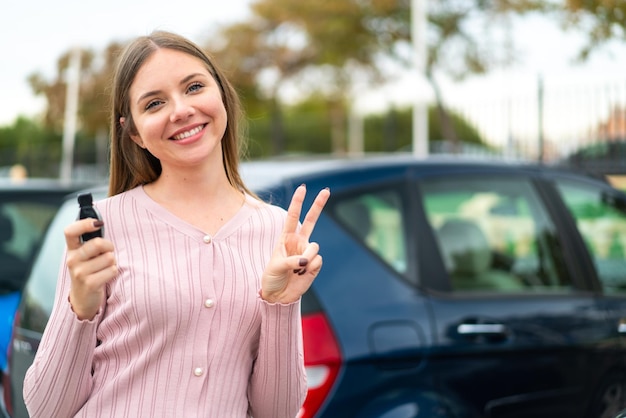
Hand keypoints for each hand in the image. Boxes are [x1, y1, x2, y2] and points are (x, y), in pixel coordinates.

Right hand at [64, 218, 116, 319]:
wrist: (83, 298)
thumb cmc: (90, 270)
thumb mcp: (86, 255)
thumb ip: (91, 240)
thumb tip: (100, 222)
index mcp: (72, 249)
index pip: (70, 231)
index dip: (84, 224)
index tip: (97, 223)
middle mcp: (72, 260)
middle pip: (97, 243)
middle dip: (109, 246)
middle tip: (108, 253)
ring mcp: (80, 273)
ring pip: (109, 257)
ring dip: (112, 261)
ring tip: (105, 267)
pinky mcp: (90, 284)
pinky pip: (112, 270)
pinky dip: (114, 272)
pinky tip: (105, 276)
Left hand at [261, 185, 330, 303]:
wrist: (278, 295)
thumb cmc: (272, 278)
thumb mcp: (275, 267)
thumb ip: (291, 261)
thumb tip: (307, 260)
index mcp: (285, 238)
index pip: (293, 217)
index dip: (297, 202)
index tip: (302, 188)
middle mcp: (299, 242)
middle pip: (312, 220)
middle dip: (318, 204)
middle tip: (326, 190)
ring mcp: (308, 252)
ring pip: (314, 247)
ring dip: (307, 258)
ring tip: (297, 269)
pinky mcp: (315, 265)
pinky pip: (317, 261)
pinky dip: (310, 269)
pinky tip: (302, 275)